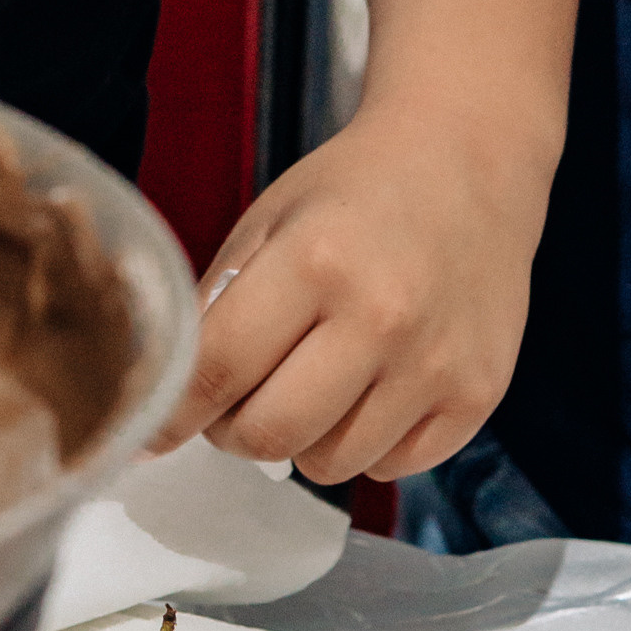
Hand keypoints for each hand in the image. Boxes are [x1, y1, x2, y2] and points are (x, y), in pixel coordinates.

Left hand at [158, 93, 544, 485]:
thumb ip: (219, 304)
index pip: (219, 367)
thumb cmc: (353, 192)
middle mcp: (380, 316)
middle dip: (232, 431)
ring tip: (309, 382)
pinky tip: (370, 387)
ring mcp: (435, 362)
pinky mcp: (478, 395)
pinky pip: (392, 467)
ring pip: (329, 464)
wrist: (465, 162)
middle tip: (234, 402)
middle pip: (269, 433)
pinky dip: (365, 443)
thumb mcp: (269, 220)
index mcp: (313, 260)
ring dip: (301, 438)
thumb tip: (171, 396)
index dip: (174, 411)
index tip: (151, 432)